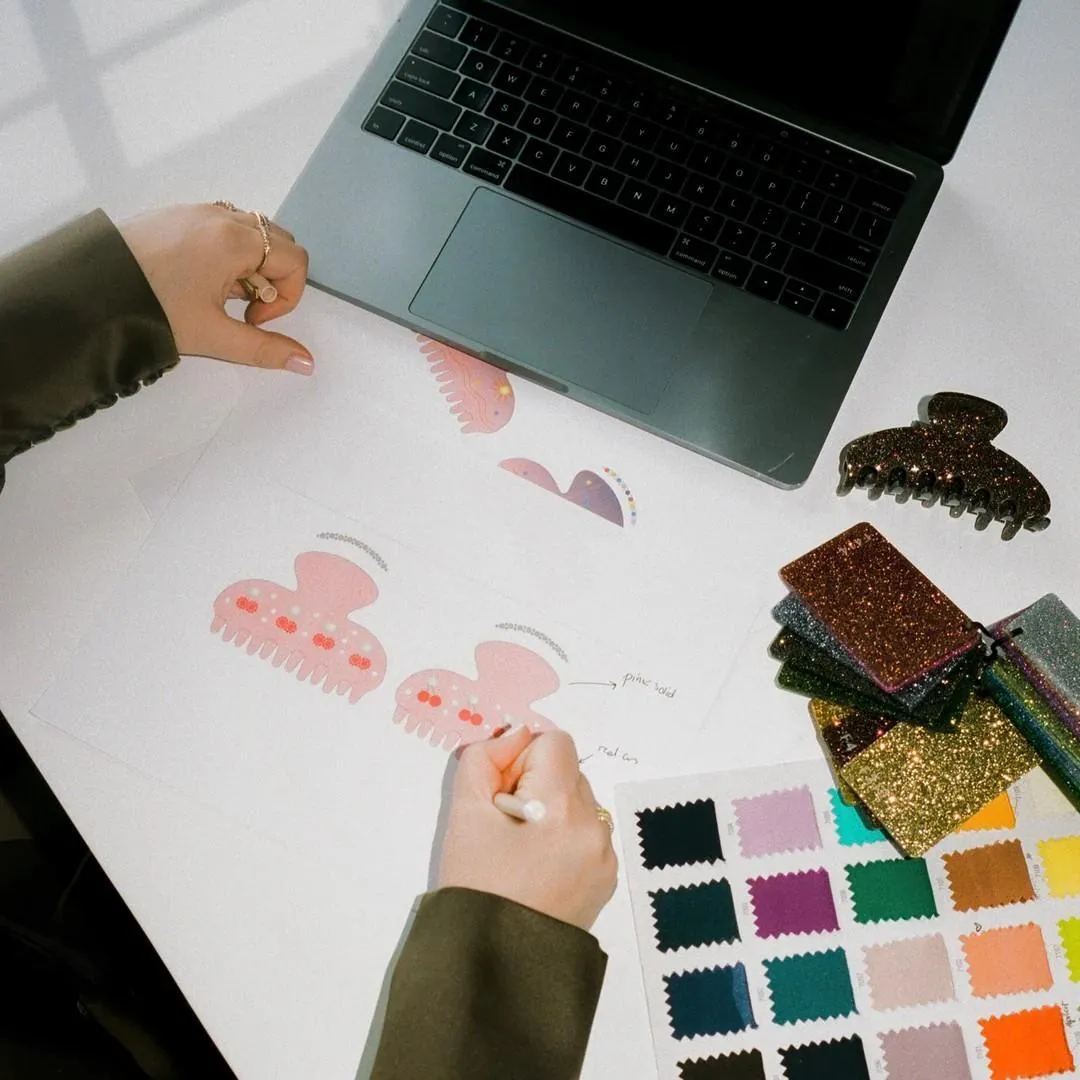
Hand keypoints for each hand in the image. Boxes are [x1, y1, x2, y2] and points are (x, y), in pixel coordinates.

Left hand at [118, 203, 313, 374]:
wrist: (89, 287)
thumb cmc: (152, 307)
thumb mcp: (214, 336)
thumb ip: (265, 349)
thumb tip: (305, 362)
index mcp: (237, 241)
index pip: (295, 260)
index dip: (287, 297)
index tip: (253, 320)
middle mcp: (222, 216)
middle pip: (278, 240)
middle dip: (273, 278)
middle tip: (242, 306)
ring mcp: (198, 211)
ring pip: (251, 231)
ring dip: (251, 264)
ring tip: (220, 293)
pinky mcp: (177, 213)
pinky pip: (221, 224)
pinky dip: (226, 251)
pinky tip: (198, 278)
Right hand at [438, 728, 617, 930]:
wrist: (492, 964)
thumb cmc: (475, 885)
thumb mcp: (465, 812)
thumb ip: (485, 758)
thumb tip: (516, 736)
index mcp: (563, 809)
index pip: (554, 743)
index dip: (521, 759)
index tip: (501, 795)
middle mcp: (595, 829)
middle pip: (568, 771)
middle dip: (536, 784)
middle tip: (505, 824)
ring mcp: (605, 856)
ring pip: (579, 801)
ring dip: (552, 809)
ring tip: (521, 850)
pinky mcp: (607, 877)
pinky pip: (588, 833)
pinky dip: (564, 837)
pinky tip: (538, 866)